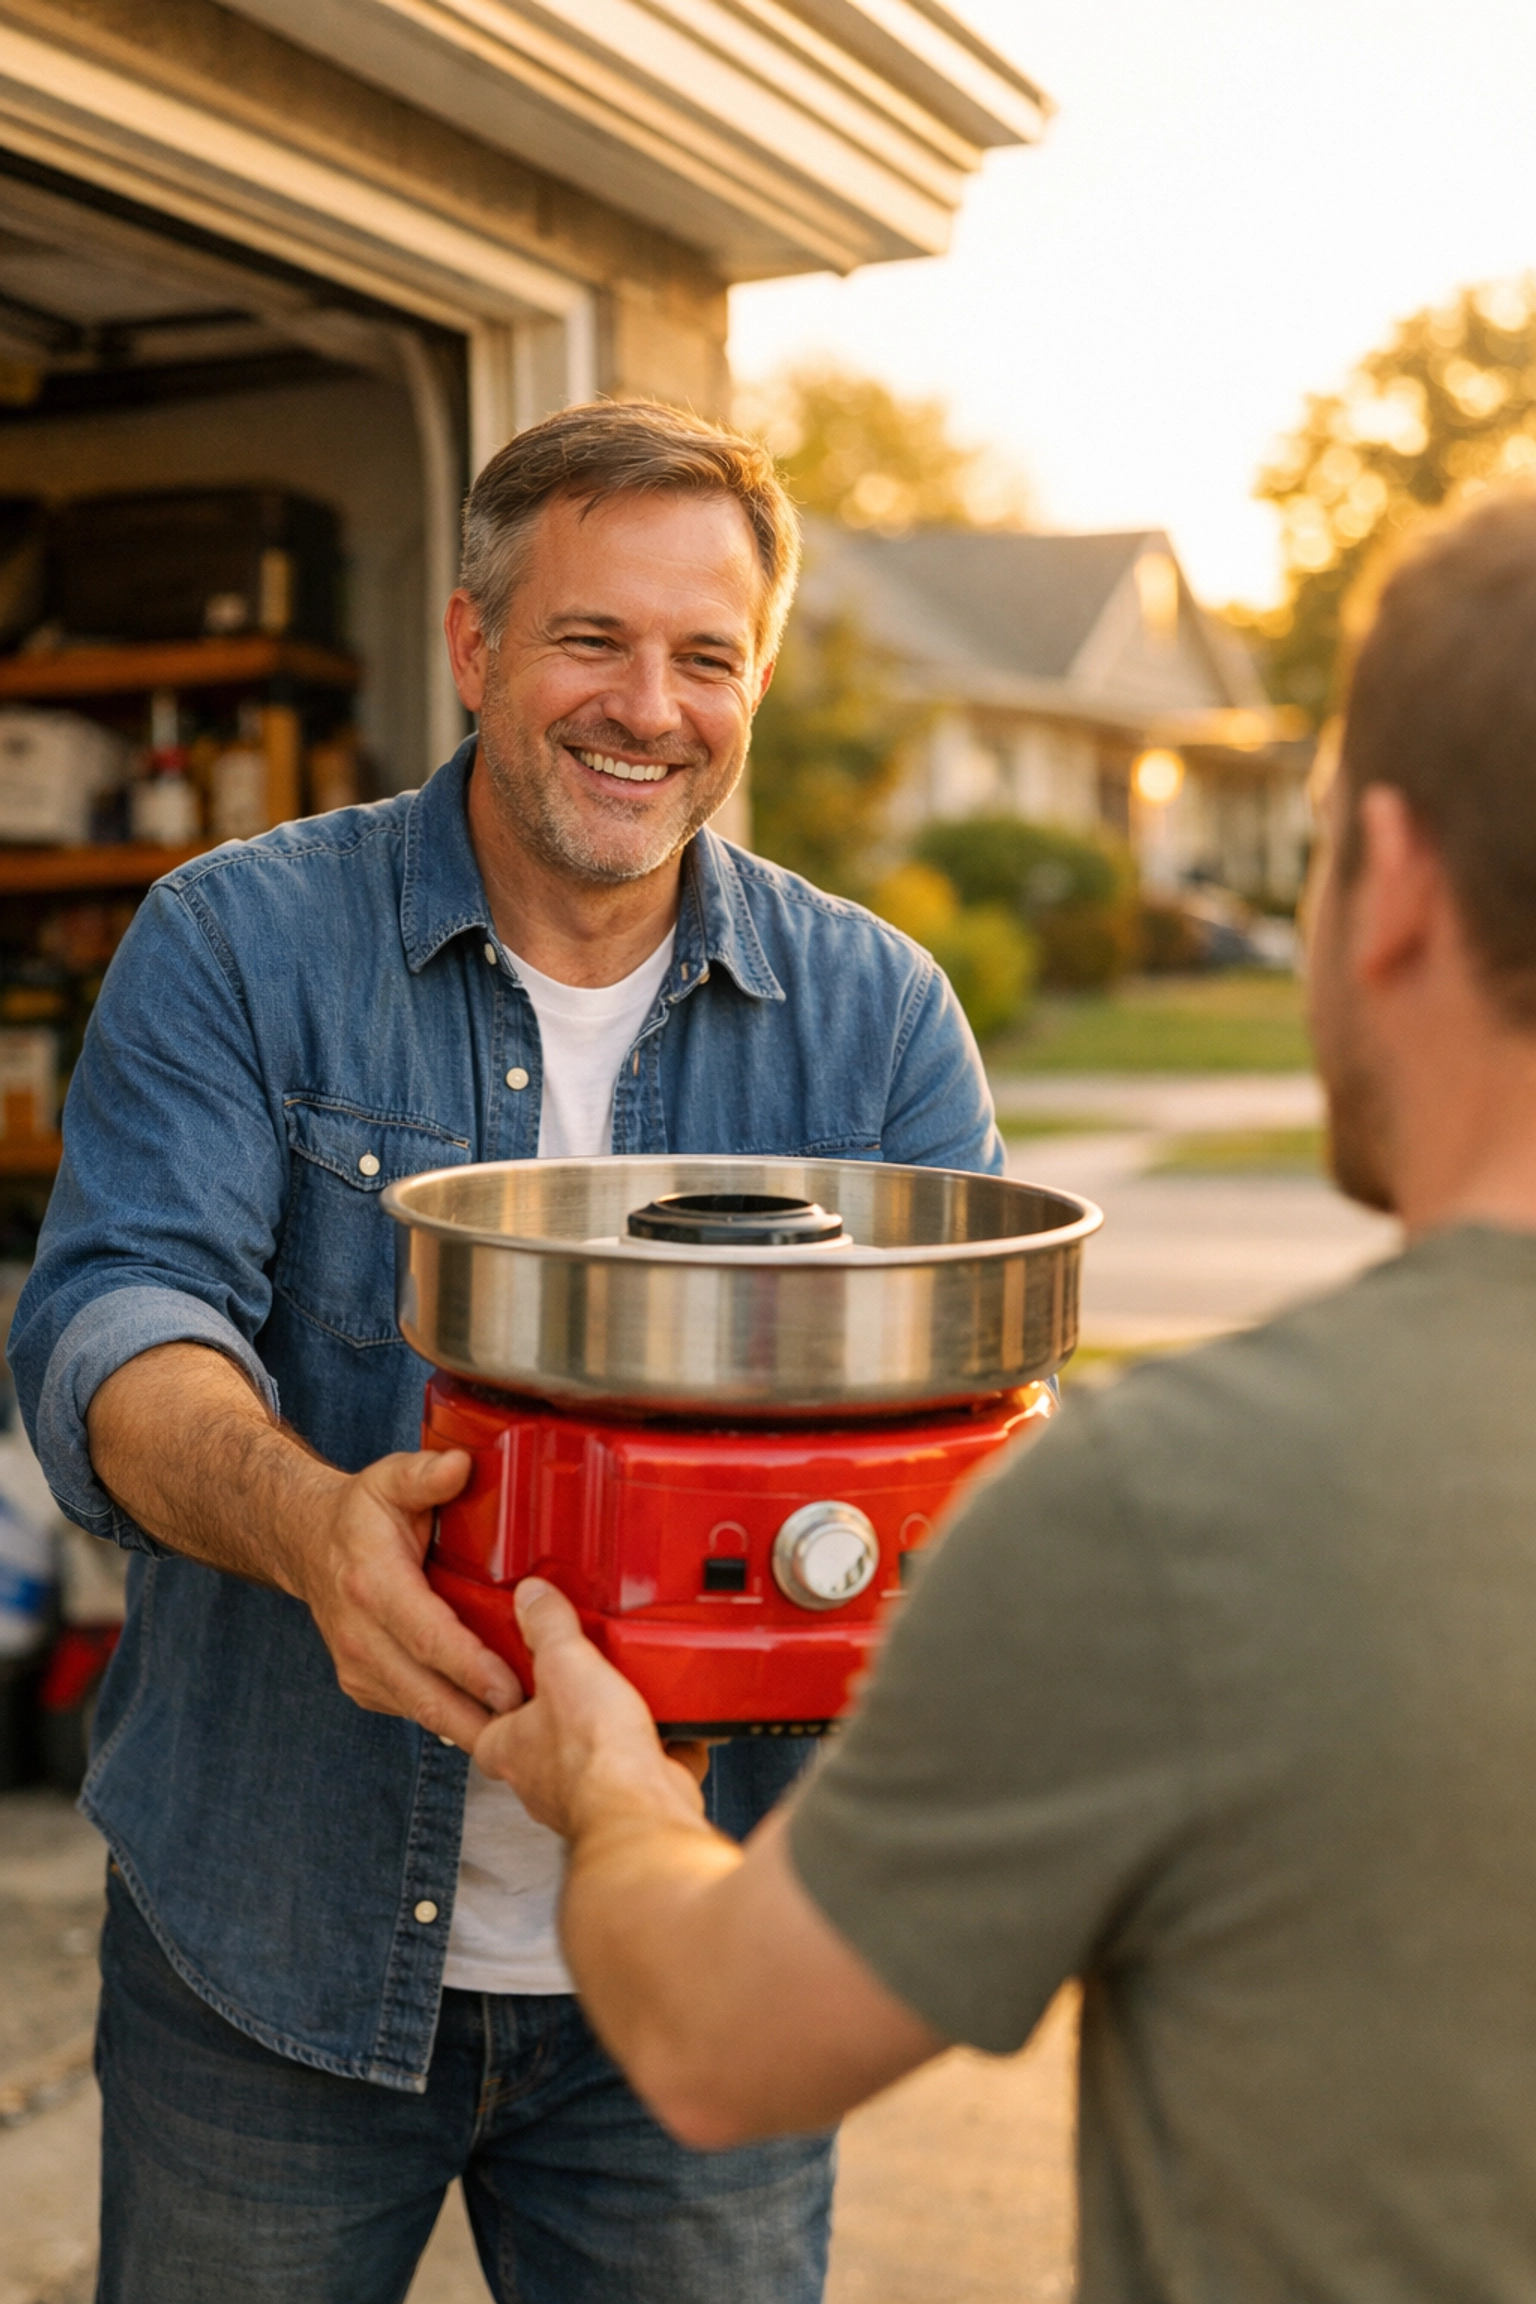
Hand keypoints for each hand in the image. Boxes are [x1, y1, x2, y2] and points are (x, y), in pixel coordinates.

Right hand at [292, 1447, 521, 1750]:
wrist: (308, 1544)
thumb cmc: (361, 1514)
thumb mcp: (390, 1479)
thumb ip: (425, 1473)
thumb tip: (461, 1465)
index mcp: (372, 1585)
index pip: (426, 1636)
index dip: (469, 1666)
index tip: (510, 1687)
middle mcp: (360, 1636)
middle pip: (426, 1692)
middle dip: (480, 1716)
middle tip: (535, 1730)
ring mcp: (359, 1667)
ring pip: (422, 1710)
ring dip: (472, 1726)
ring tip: (529, 1735)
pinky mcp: (365, 1687)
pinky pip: (415, 1710)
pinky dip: (454, 1719)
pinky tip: (495, 1720)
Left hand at [474, 1579, 705, 1838]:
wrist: (642, 1807)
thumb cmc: (590, 1754)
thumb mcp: (563, 1663)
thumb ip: (547, 1625)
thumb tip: (532, 1596)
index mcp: (507, 1747)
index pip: (488, 1714)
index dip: (500, 1688)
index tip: (516, 1662)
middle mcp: (542, 1777)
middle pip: (551, 1729)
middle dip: (574, 1702)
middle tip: (590, 1667)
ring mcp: (589, 1792)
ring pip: (602, 1748)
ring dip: (622, 1722)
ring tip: (640, 1685)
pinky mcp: (633, 1797)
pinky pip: (650, 1762)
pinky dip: (669, 1743)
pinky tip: (683, 1718)